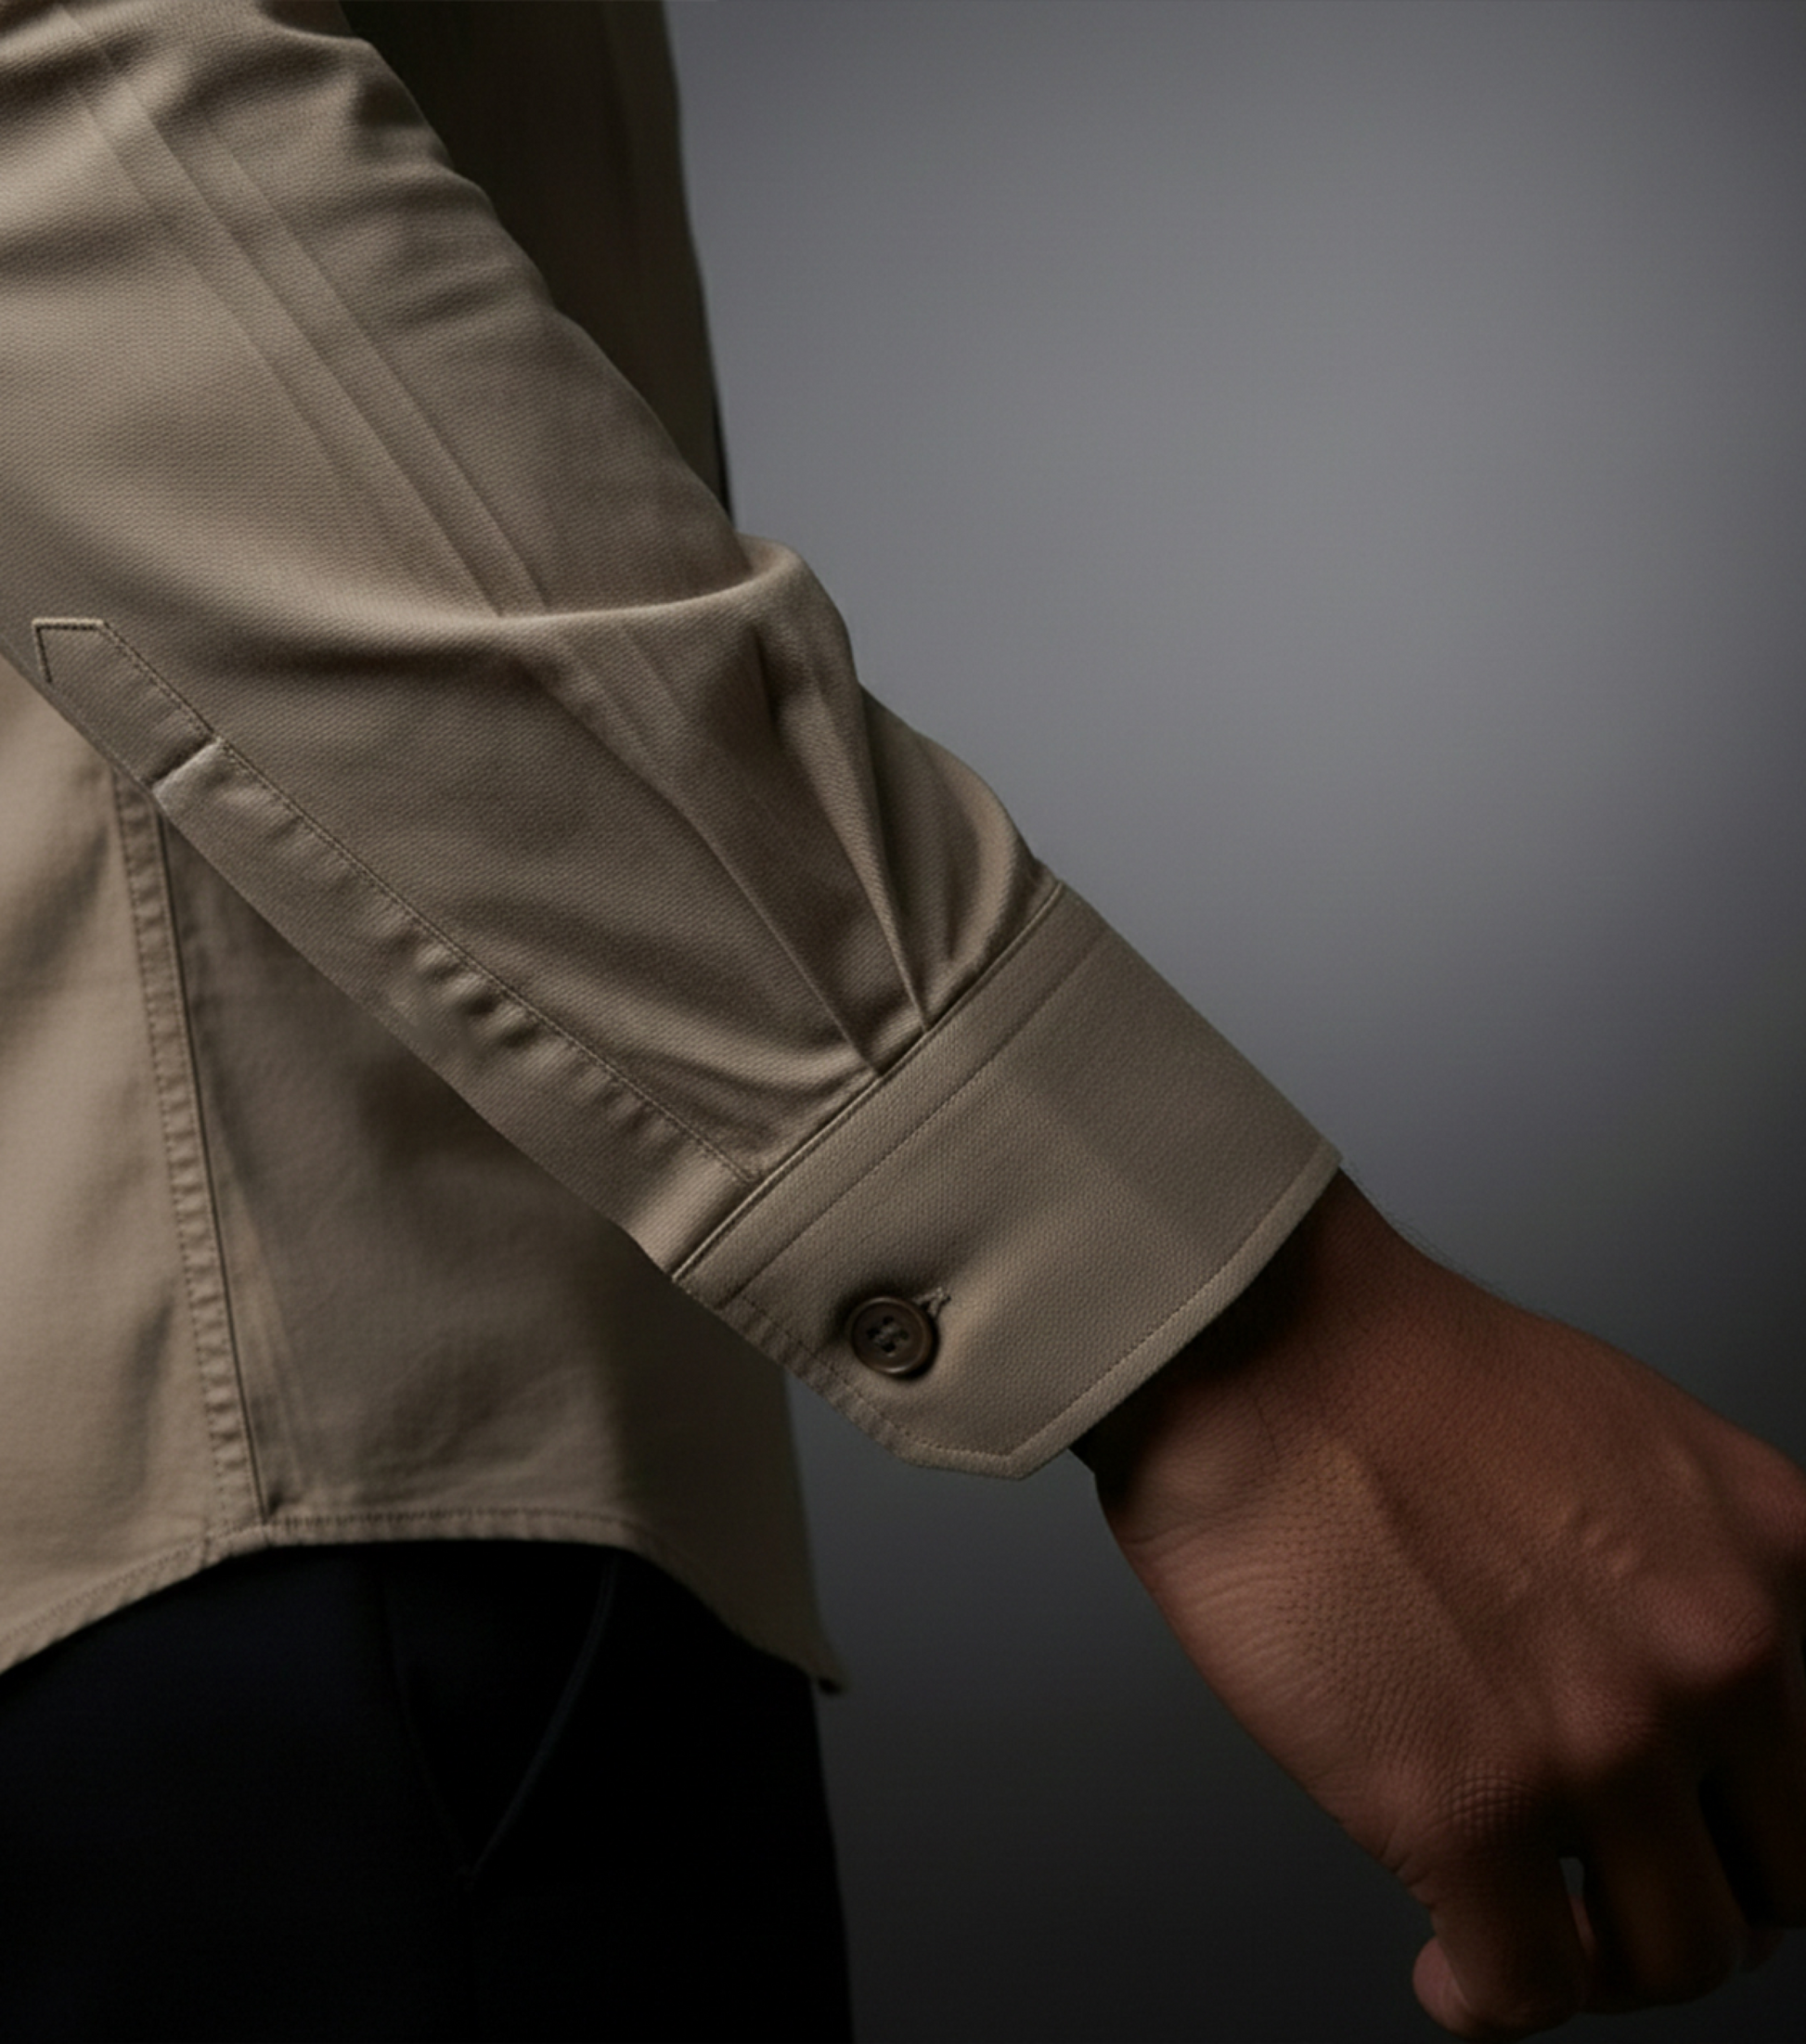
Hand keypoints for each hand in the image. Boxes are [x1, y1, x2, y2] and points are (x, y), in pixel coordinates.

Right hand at [1076, 1173, 1805, 2037]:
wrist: (1254, 1343)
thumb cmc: (1388, 1364)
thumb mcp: (1624, 1435)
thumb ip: (1687, 1560)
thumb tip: (1666, 1663)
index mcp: (1767, 1558)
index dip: (1756, 1822)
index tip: (1701, 1837)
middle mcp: (1713, 1657)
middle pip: (1780, 1885)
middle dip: (1692, 1902)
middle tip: (1612, 1893)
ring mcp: (1597, 1744)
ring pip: (1671, 1958)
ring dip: (1597, 1966)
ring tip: (1526, 1937)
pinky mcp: (1463, 1810)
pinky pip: (1526, 1988)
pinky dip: (1488, 2002)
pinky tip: (1447, 1974)